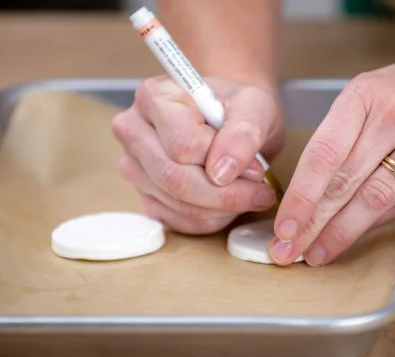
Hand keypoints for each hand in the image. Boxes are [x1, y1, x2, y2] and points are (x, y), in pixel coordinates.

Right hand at [111, 76, 283, 233]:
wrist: (231, 120)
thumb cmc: (237, 107)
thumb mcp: (254, 106)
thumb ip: (243, 133)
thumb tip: (223, 171)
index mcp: (154, 96)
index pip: (184, 145)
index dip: (224, 161)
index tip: (255, 166)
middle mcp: (134, 131)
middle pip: (175, 178)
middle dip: (226, 194)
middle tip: (260, 192)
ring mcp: (134, 167)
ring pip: (178, 204)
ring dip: (223, 208)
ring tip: (249, 193)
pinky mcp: (145, 196)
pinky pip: (179, 221)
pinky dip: (213, 219)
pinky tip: (229, 204)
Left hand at [268, 31, 394, 265]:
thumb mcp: (376, 97)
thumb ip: (347, 141)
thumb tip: (315, 197)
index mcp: (365, 95)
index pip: (321, 154)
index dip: (299, 197)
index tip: (282, 227)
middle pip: (343, 181)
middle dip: (311, 223)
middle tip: (288, 250)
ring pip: (374, 198)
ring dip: (342, 232)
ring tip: (318, 252)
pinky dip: (379, 222)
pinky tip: (357, 236)